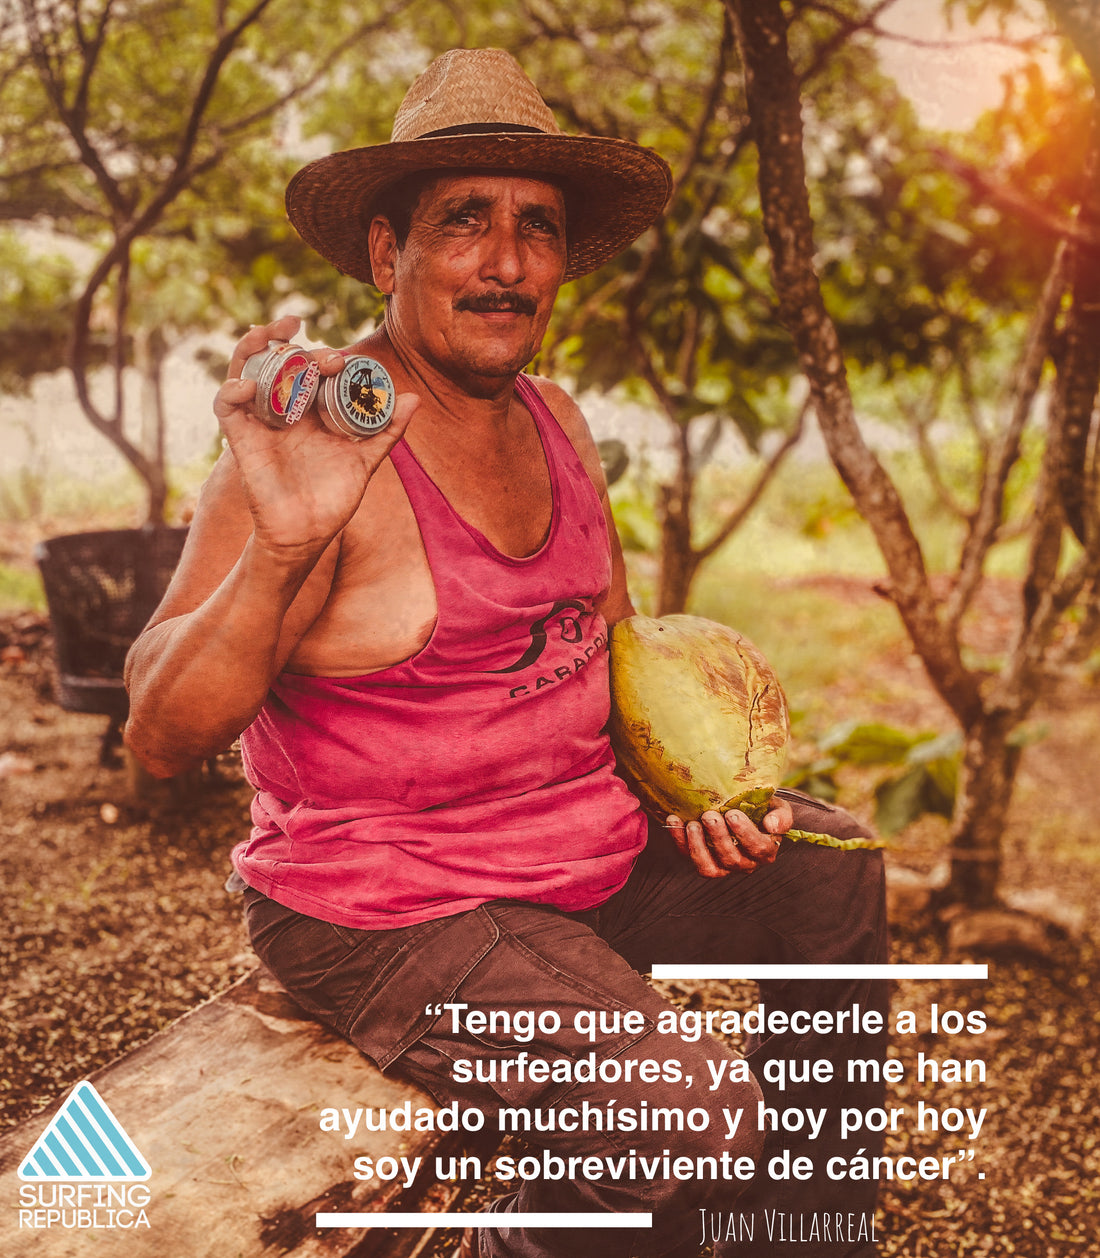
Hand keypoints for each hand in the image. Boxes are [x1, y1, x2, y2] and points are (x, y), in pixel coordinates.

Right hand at [214, 316, 417, 559]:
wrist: (308, 534)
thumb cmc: (332, 499)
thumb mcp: (365, 460)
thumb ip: (386, 430)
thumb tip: (413, 398)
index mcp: (311, 411)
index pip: (309, 368)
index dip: (320, 352)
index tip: (343, 358)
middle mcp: (284, 410)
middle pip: (280, 361)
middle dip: (296, 346)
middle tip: (328, 358)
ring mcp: (261, 421)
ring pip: (246, 369)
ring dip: (253, 346)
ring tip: (269, 335)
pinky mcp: (241, 438)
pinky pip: (226, 405)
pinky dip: (233, 389)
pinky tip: (250, 386)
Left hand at [666, 793, 793, 877]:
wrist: (745, 810)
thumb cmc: (763, 810)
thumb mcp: (778, 808)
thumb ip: (781, 816)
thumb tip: (771, 826)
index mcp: (765, 852)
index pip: (759, 849)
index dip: (745, 834)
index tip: (732, 814)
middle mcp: (744, 864)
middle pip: (732, 859)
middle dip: (719, 837)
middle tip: (710, 815)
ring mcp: (721, 867)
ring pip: (709, 869)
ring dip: (698, 847)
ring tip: (692, 824)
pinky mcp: (701, 861)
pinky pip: (687, 857)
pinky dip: (678, 840)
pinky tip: (673, 820)